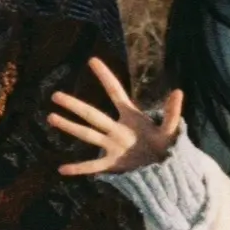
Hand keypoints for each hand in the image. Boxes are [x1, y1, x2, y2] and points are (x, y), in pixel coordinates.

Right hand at [48, 56, 183, 176]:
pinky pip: (92, 166)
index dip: (105, 76)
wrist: (164, 169)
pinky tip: (62, 169)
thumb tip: (178, 91)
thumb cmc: (165, 146)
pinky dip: (78, 168)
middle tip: (55, 96)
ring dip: (69, 126)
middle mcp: (116, 128)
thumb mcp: (169, 130)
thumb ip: (172, 112)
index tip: (92, 60)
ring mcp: (112, 145)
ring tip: (51, 117)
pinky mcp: (112, 163)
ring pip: (87, 134)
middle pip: (92, 114)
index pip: (115, 92)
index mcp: (130, 116)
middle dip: (74, 105)